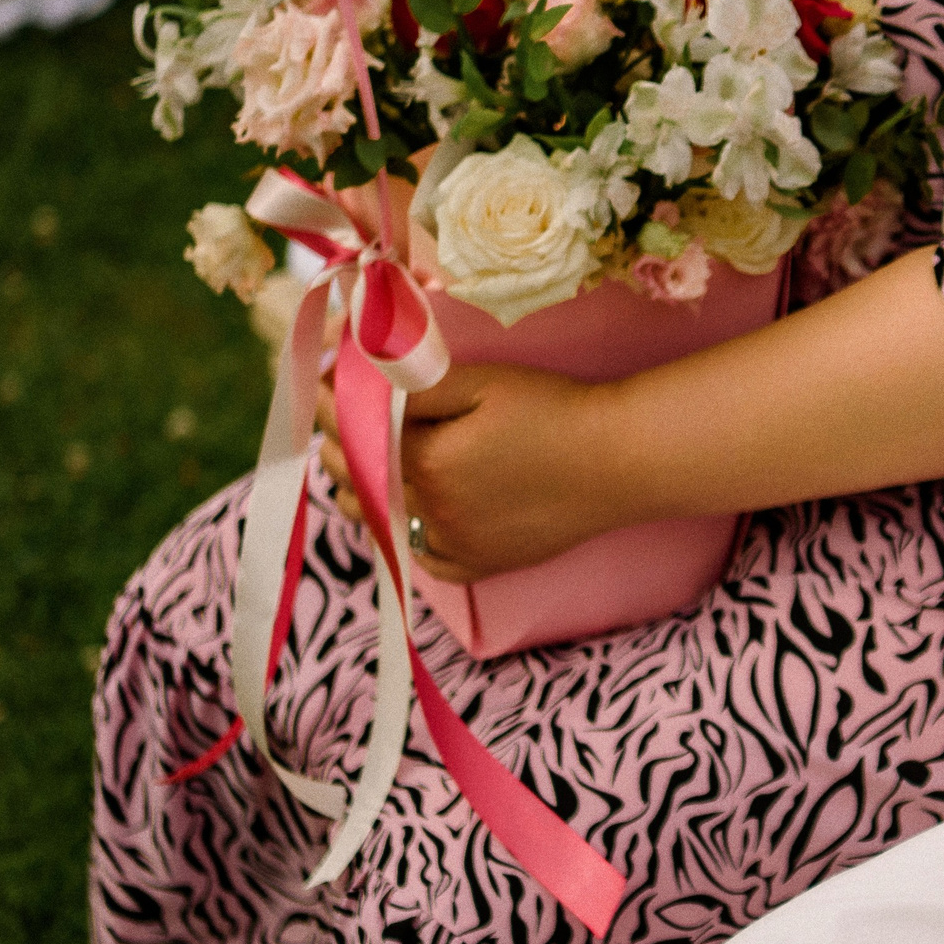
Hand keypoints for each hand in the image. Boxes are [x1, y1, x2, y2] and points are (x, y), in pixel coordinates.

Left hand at [315, 361, 628, 582]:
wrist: (619, 461)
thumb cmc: (553, 409)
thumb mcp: (480, 381)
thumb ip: (411, 385)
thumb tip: (354, 379)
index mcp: (425, 463)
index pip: (354, 434)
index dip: (333, 404)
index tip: (323, 382)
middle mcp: (431, 514)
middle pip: (359, 481)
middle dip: (340, 446)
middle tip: (337, 418)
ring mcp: (455, 546)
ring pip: (381, 522)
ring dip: (362, 490)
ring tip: (361, 462)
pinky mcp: (482, 564)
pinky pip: (421, 556)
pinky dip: (403, 534)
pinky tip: (405, 511)